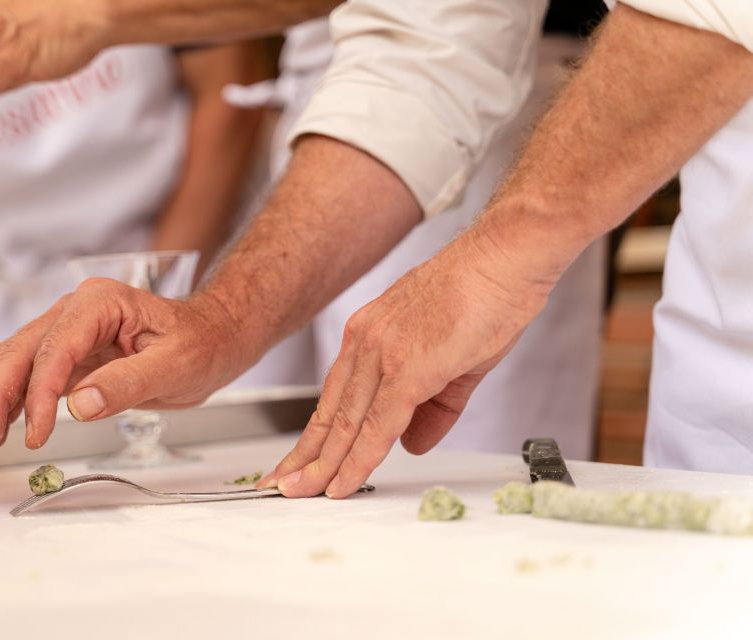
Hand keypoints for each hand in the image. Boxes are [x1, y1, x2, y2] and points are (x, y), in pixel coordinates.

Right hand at [0, 277, 241, 450]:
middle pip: (20, 350)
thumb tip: (78, 405)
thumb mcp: (176, 366)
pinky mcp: (70, 353)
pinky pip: (28, 373)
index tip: (36, 435)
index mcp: (101, 302)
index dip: (39, 394)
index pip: (55, 349)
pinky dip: (9, 399)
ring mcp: (69, 330)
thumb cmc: (202, 344)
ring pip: (14, 360)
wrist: (215, 337)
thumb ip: (128, 383)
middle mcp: (77, 309)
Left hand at [258, 226, 554, 498]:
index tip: (298, 462)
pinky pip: (378, 425)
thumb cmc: (485, 296)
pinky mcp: (409, 366)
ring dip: (322, 466)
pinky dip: (358, 459)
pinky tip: (344, 483)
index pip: (335, 397)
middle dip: (303, 456)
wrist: (507, 256)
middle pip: (328, 413)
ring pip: (345, 423)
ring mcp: (383, 353)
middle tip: (279, 488)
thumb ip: (433, 408)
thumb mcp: (455, 362)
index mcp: (370, 335)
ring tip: (298, 495)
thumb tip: (412, 443)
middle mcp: (366, 342)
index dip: (315, 435)